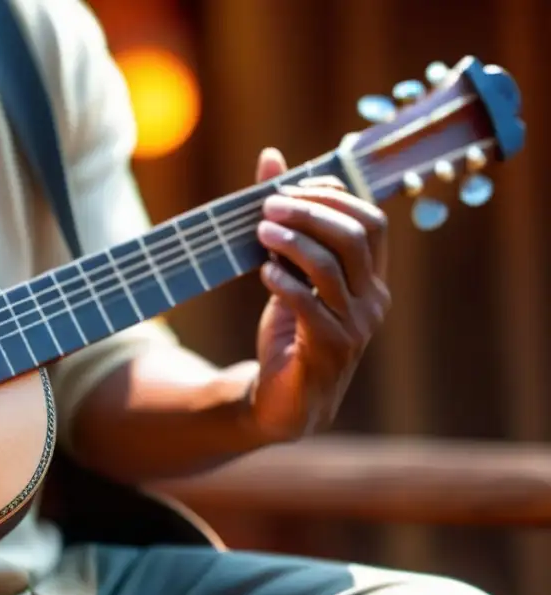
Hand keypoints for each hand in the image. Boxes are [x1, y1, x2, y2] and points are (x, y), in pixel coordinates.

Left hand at [250, 147, 390, 440]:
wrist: (284, 400)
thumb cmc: (291, 330)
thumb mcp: (287, 270)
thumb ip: (284, 220)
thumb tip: (270, 156)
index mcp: (372, 278)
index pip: (371, 221)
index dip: (333, 197)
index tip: (291, 187)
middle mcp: (373, 300)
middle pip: (354, 236)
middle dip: (310, 213)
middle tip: (269, 206)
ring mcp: (355, 327)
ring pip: (331, 267)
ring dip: (292, 242)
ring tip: (261, 231)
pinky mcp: (328, 351)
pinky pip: (309, 305)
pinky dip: (284, 282)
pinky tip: (263, 271)